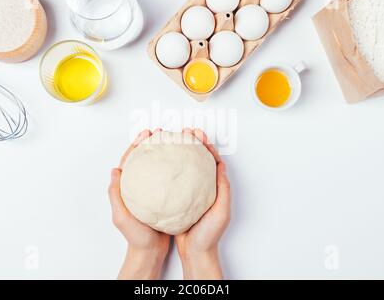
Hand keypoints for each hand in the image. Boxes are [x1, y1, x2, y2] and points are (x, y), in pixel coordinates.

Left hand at [109, 129, 169, 279]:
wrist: (150, 251)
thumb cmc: (136, 236)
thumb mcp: (121, 216)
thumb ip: (115, 194)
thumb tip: (115, 170)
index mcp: (129, 187)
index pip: (131, 159)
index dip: (137, 144)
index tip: (146, 134)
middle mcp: (143, 185)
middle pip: (148, 157)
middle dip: (154, 142)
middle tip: (162, 131)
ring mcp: (155, 189)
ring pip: (161, 165)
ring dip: (168, 151)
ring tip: (176, 140)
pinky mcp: (167, 196)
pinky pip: (172, 177)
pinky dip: (178, 167)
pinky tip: (186, 161)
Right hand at [175, 129, 230, 279]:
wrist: (195, 252)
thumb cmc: (209, 234)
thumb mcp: (221, 211)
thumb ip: (222, 189)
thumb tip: (220, 166)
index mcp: (215, 186)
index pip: (211, 159)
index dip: (205, 144)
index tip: (198, 134)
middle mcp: (203, 186)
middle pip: (197, 158)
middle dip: (192, 142)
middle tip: (184, 131)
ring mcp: (189, 191)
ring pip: (184, 166)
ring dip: (179, 151)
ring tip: (171, 140)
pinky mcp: (178, 198)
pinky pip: (173, 179)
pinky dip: (168, 168)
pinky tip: (160, 162)